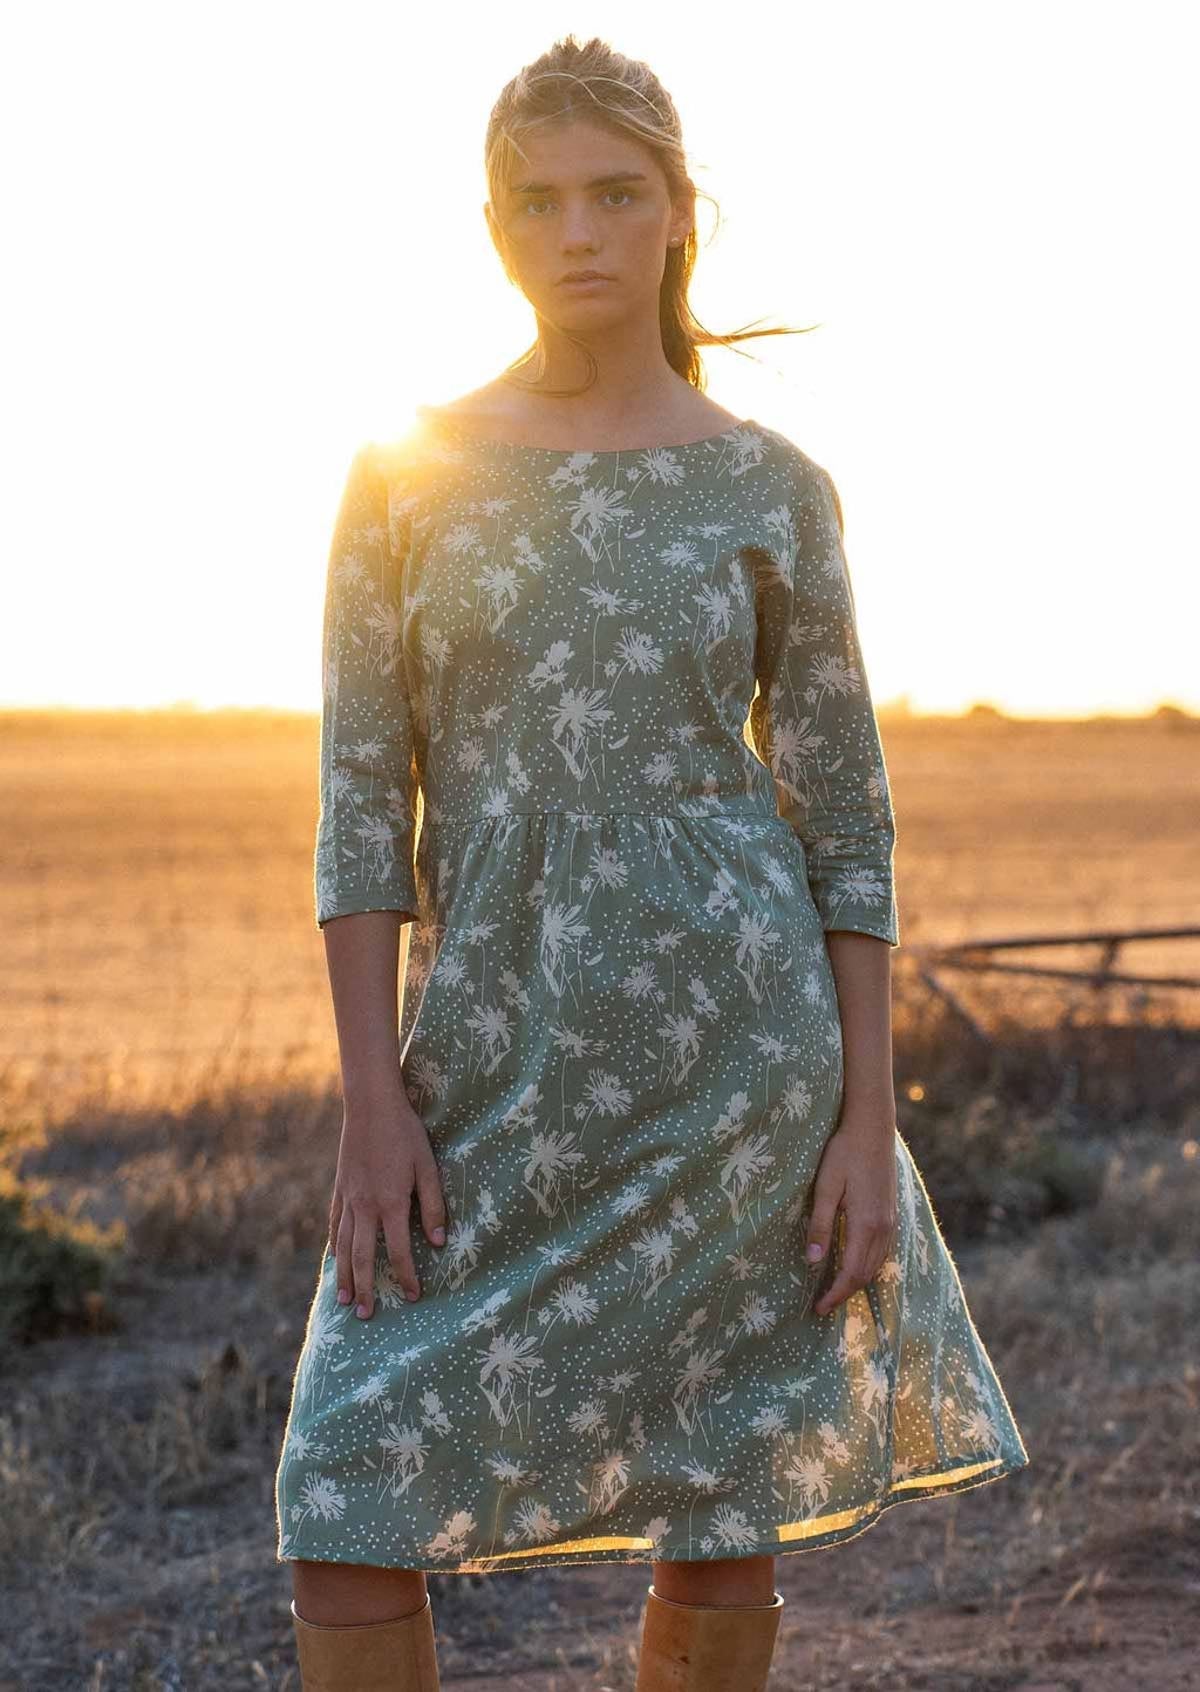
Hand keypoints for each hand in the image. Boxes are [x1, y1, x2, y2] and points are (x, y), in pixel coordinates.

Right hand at [328, 1087, 448, 1319]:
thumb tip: (438, 1243)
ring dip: (344, 1276)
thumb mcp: (428, 1167)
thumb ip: (434, 1206)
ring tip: (344, 1300)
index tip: (413, 1296)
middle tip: (366, 1316)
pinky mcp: (339, 1188)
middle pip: (362, 1257)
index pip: (398, 1251)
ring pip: (342, 1246)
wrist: (371, 1106)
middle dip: (366, 1288)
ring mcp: (348, 1198)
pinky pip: (334, 1224)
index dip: (406, 1276)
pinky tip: (335, 1259)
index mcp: (391, 1203)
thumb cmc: (405, 1134)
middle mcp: (365, 1207)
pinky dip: (334, 1246)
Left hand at [804, 1113, 897, 1316]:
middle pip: (866, 1274)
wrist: (872, 1127)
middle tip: (822, 1306)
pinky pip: (882, 1251)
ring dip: (856, 1281)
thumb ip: (820, 1224)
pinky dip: (867, 1266)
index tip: (818, 1309)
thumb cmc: (844, 1152)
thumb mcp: (825, 1187)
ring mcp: (891, 1220)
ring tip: (834, 1290)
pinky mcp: (891, 1212)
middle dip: (844, 1293)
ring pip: (876, 1264)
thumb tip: (812, 1261)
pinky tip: (853, 1265)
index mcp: (866, 1224)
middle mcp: (884, 1227)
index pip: (851, 1273)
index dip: (835, 1294)